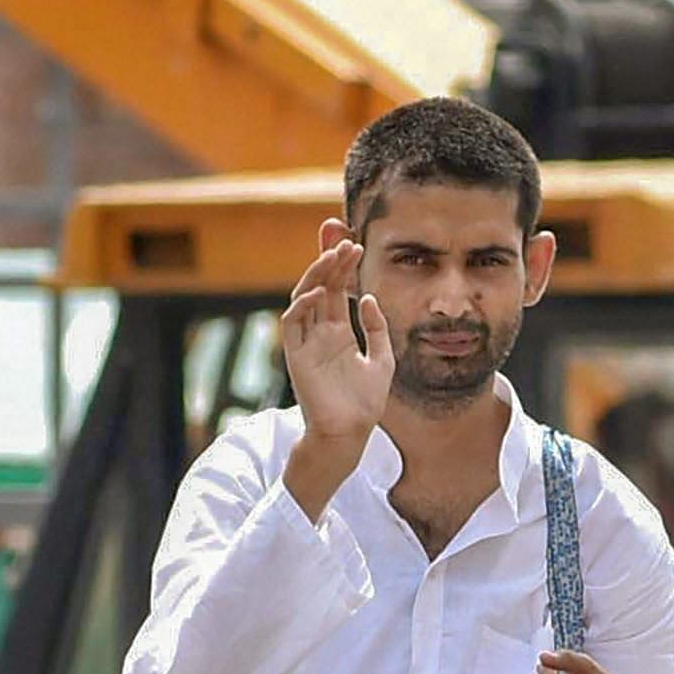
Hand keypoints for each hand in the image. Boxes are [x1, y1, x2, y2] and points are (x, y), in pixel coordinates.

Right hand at [275, 218, 395, 514]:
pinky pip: (291, 326)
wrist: (350, 434)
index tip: (355, 243)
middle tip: (344, 239)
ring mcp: (306, 343)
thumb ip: (377, 328)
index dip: (343, 266)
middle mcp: (319, 333)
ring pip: (304, 299)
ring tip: (334, 255)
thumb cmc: (364, 403)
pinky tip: (316, 292)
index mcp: (337, 333)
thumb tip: (365, 297)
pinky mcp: (296, 358)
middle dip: (329, 261)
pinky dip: (300, 307)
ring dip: (316, 276)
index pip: (336, 290)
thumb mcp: (382, 359)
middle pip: (319, 287)